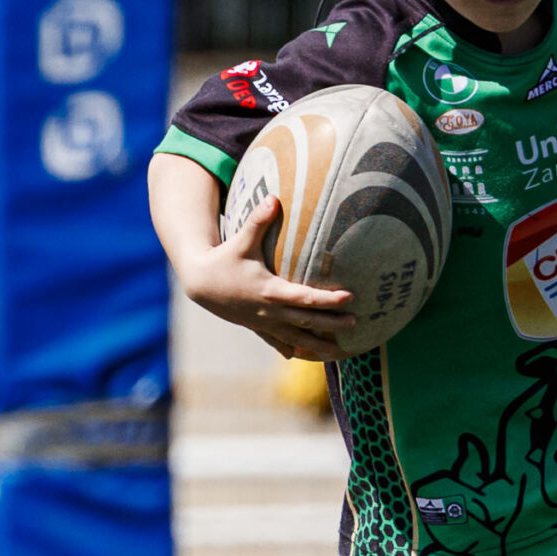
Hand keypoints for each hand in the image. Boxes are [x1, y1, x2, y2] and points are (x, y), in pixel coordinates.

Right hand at [177, 195, 355, 360]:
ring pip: (295, 338)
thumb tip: (273, 198)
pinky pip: (277, 341)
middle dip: (331, 324)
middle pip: (306, 321)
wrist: (200, 283)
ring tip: (339, 352)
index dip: (328, 300)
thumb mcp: (241, 240)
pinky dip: (291, 349)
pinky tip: (301, 357)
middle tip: (355, 324)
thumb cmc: (224, 258)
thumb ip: (258, 220)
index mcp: (269, 290)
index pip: (304, 298)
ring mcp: (263, 322)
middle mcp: (268, 311)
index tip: (349, 298)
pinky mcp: (256, 326)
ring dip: (317, 345)